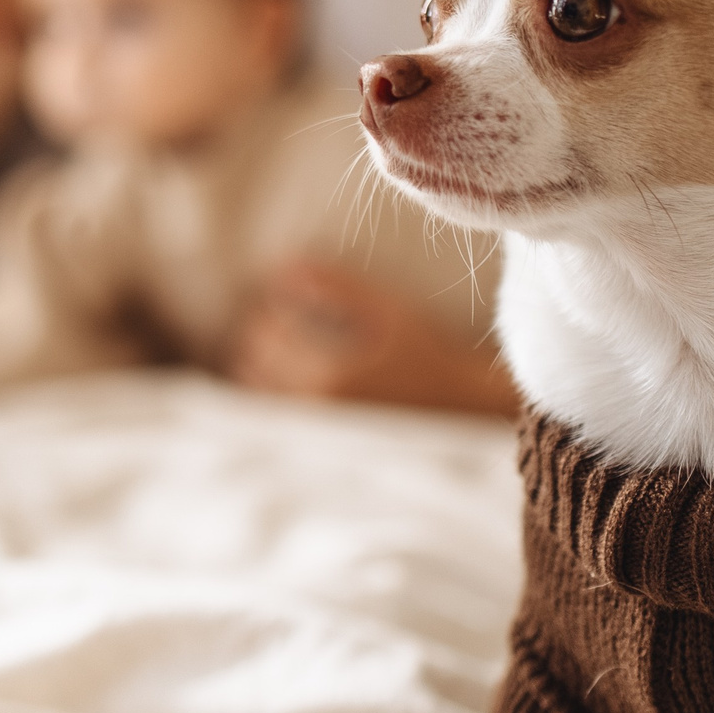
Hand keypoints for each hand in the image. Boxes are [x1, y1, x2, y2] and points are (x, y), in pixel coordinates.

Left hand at [228, 259, 522, 416]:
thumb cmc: (429, 358)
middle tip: (282, 315)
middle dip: (259, 331)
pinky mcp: (317, 446)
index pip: (268, 331)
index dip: (270, 305)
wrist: (460, 413)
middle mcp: (315, 411)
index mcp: (331, 376)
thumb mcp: (389, 314)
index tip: (282, 293)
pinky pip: (271, 413)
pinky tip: (289, 375)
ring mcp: (313, 433)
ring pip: (255, 389)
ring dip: (258, 360)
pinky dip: (267, 389)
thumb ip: (339, 288)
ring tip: (286, 344)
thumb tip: (287, 267)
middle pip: (253, 359)